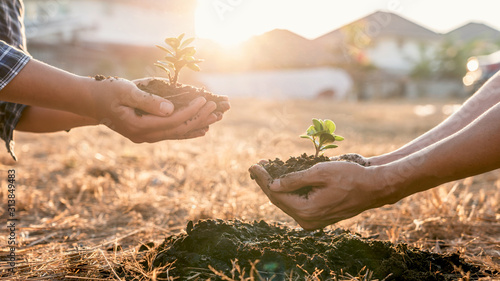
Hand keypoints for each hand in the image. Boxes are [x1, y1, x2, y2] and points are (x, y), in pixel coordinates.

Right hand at [88, 77, 221, 141]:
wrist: (90, 102)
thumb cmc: (107, 91)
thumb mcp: (125, 91)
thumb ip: (147, 101)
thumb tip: (170, 109)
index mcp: (139, 126)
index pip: (172, 120)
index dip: (190, 110)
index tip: (205, 99)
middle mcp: (144, 136)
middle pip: (178, 129)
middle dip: (199, 118)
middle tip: (218, 109)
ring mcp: (145, 137)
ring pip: (177, 134)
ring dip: (197, 126)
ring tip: (216, 119)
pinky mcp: (147, 134)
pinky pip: (171, 134)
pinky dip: (187, 131)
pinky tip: (201, 129)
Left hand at [249, 160, 389, 229]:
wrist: (374, 187)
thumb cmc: (350, 176)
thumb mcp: (320, 172)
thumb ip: (294, 180)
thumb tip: (273, 184)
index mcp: (307, 211)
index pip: (276, 194)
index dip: (263, 179)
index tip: (254, 165)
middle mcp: (308, 220)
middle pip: (279, 200)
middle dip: (267, 182)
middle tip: (257, 166)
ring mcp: (313, 221)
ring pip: (288, 202)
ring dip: (277, 186)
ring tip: (267, 169)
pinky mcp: (318, 217)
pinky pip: (298, 203)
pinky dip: (290, 191)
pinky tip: (283, 178)